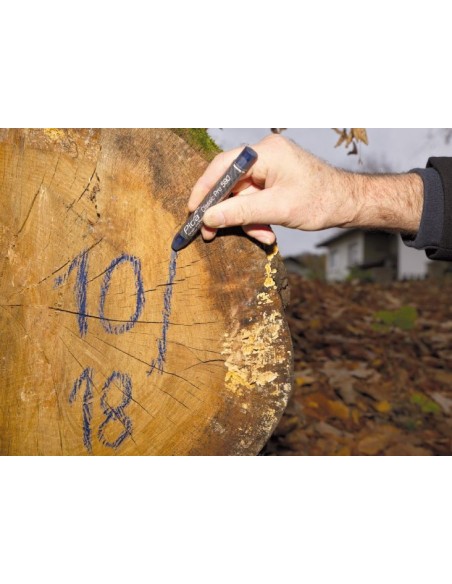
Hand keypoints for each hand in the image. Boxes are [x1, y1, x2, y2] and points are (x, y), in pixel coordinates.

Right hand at [188, 134, 354, 244]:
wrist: (347, 203)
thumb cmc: (320, 200)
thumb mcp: (276, 209)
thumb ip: (240, 213)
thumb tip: (208, 218)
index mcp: (266, 153)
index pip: (223, 166)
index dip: (204, 190)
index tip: (193, 211)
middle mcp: (264, 155)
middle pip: (230, 183)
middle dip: (226, 212)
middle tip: (211, 233)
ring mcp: (269, 167)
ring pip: (241, 196)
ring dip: (246, 220)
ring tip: (262, 236)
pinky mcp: (273, 179)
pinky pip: (253, 199)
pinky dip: (256, 217)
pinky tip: (266, 231)